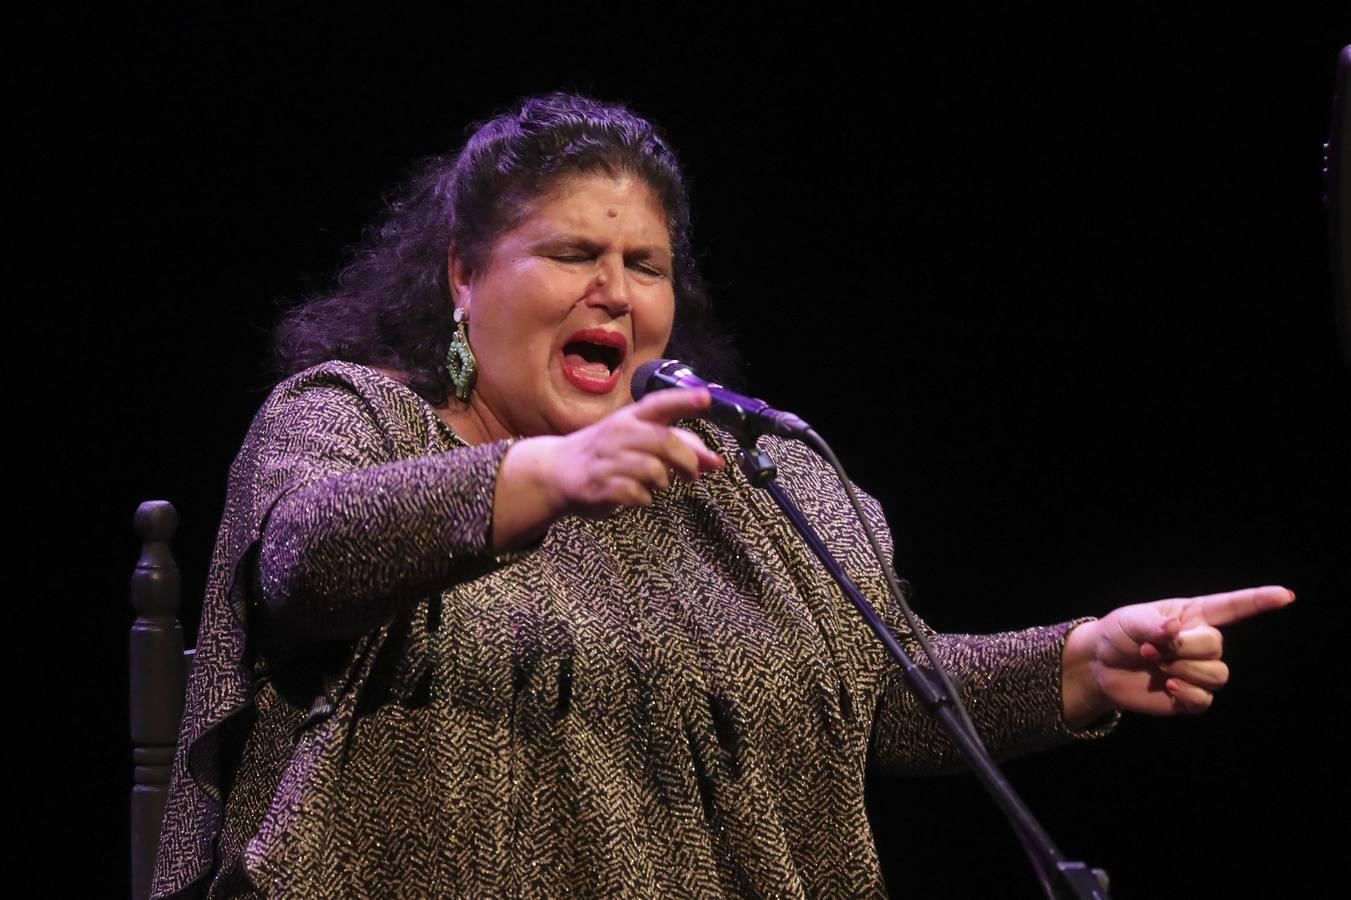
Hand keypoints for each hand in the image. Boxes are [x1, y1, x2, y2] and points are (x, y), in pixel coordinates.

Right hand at [548, 387, 725, 516]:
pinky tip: (637, 495)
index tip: (706, 397)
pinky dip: (645, 498)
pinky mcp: (601, 485)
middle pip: (666, 441)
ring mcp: (608, 459)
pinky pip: (638, 494)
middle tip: (694, 474)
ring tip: (657, 483)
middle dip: (688, 460)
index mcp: (631, 416)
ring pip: (654, 470)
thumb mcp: (638, 440)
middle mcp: (619, 432)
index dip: (684, 400)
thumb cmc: (607, 452)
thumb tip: (716, 461)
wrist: (557, 470)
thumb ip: (677, 446)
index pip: (660, 403)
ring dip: (664, 481)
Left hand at [1061, 585, 1294, 727]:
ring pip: (1217, 673)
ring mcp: (1198, 670)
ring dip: (1183, 669)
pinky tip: (1168, 685)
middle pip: (1216, 645)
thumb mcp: (1131, 621)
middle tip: (1150, 648)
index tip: (1285, 596)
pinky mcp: (1190, 697)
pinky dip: (1187, 693)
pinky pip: (1205, 699)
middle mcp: (1201, 642)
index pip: (1232, 607)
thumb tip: (1175, 628)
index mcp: (1192, 615)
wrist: (1100, 666)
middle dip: (1183, 648)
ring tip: (1156, 665)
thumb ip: (1153, 624)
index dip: (1259, 601)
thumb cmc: (1118, 634)